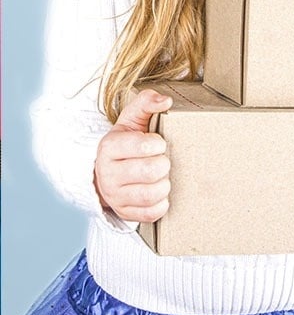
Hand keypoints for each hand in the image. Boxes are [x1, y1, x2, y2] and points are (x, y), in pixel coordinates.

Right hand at [94, 89, 172, 222]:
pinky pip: (152, 213)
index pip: (143, 146)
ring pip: (152, 194)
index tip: (157, 143)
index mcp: (109, 147)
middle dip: (164, 164)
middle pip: (151, 171)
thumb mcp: (132, 119)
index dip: (158, 144)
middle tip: (162, 161)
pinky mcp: (124, 213)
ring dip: (164, 184)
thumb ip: (146, 103)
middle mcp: (107, 173)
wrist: (108, 170)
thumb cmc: (127, 142)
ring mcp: (114, 196)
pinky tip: (159, 193)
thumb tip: (165, 101)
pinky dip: (162, 204)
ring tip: (161, 177)